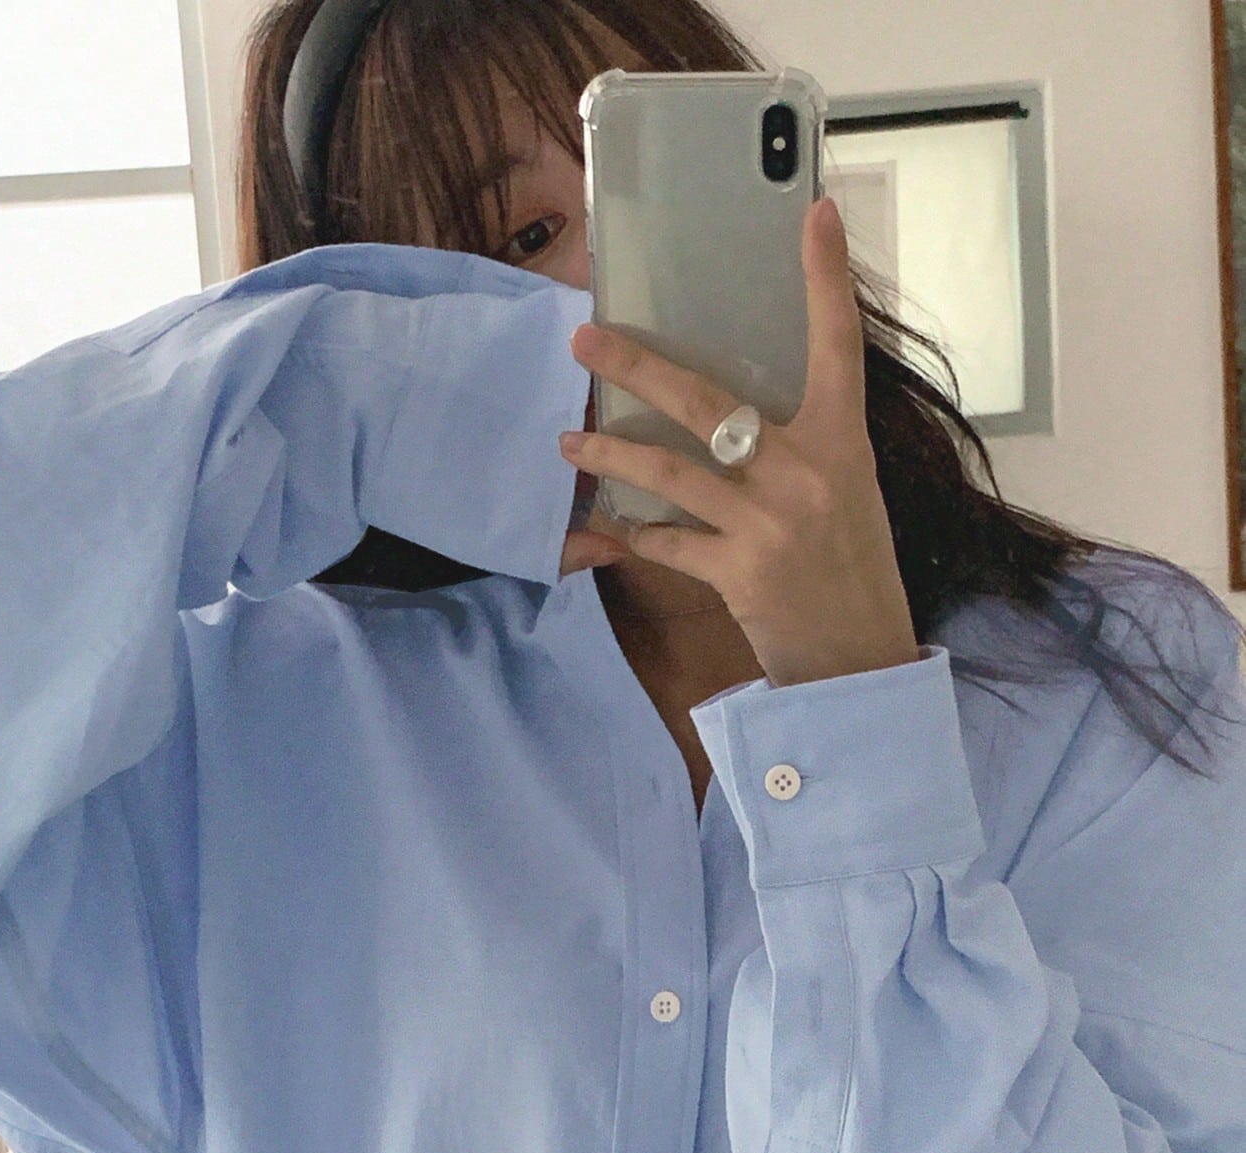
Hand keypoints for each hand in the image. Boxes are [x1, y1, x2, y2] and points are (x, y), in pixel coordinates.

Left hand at [557, 197, 920, 684]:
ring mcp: (767, 523)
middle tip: (585, 339)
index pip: (838, 344)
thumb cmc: (853, 569)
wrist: (864, 659)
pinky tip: (615, 527)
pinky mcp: (739, 573)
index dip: (826, 277)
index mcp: (841, 442)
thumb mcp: (848, 492)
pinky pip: (669, 543)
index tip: (814, 213)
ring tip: (568, 444)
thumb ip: (803, 448)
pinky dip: (640, 534)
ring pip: (668, 472)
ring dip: (609, 456)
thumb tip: (740, 414)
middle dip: (637, 366)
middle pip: (707, 401)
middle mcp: (804, 472)